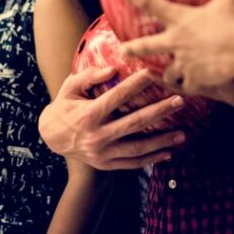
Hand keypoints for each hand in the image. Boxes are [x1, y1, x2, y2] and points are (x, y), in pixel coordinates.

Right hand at [38, 66, 186, 169]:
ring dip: (161, 141)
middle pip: (134, 123)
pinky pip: (133, 163)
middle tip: (179, 101)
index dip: (136, 84)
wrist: (51, 137)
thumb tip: (112, 69)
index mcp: (88, 115)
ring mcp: (102, 153)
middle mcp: (97, 136)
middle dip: (159, 112)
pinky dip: (151, 158)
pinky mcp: (106, 164)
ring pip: (137, 148)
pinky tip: (168, 152)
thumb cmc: (65, 105)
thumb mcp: (70, 87)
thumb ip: (89, 76)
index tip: (154, 73)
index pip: (117, 97)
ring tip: (181, 133)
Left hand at [120, 0, 233, 92]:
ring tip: (169, 77)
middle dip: (135, 48)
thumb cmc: (230, 21)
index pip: (151, 3)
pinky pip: (188, 86)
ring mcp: (183, 63)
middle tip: (123, 50)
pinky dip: (190, 87)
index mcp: (180, 19)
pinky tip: (194, 88)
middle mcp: (176, 42)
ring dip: (169, 74)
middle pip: (148, 46)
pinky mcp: (194, 80)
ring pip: (169, 72)